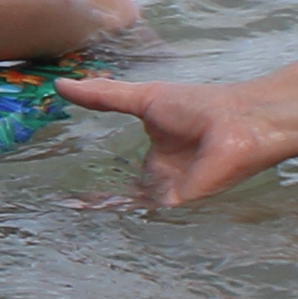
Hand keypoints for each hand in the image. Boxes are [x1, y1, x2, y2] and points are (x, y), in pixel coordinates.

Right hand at [59, 71, 296, 206]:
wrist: (237, 121)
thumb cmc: (198, 106)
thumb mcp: (143, 97)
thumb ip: (104, 95)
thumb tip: (62, 85)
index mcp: (158, 151)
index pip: (120, 170)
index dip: (95, 176)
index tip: (65, 182)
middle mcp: (164, 174)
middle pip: (124, 193)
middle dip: (96, 201)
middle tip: (60, 205)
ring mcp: (171, 189)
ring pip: (132, 205)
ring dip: (103, 208)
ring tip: (66, 210)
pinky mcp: (178, 201)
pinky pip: (146, 211)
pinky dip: (120, 211)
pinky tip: (93, 213)